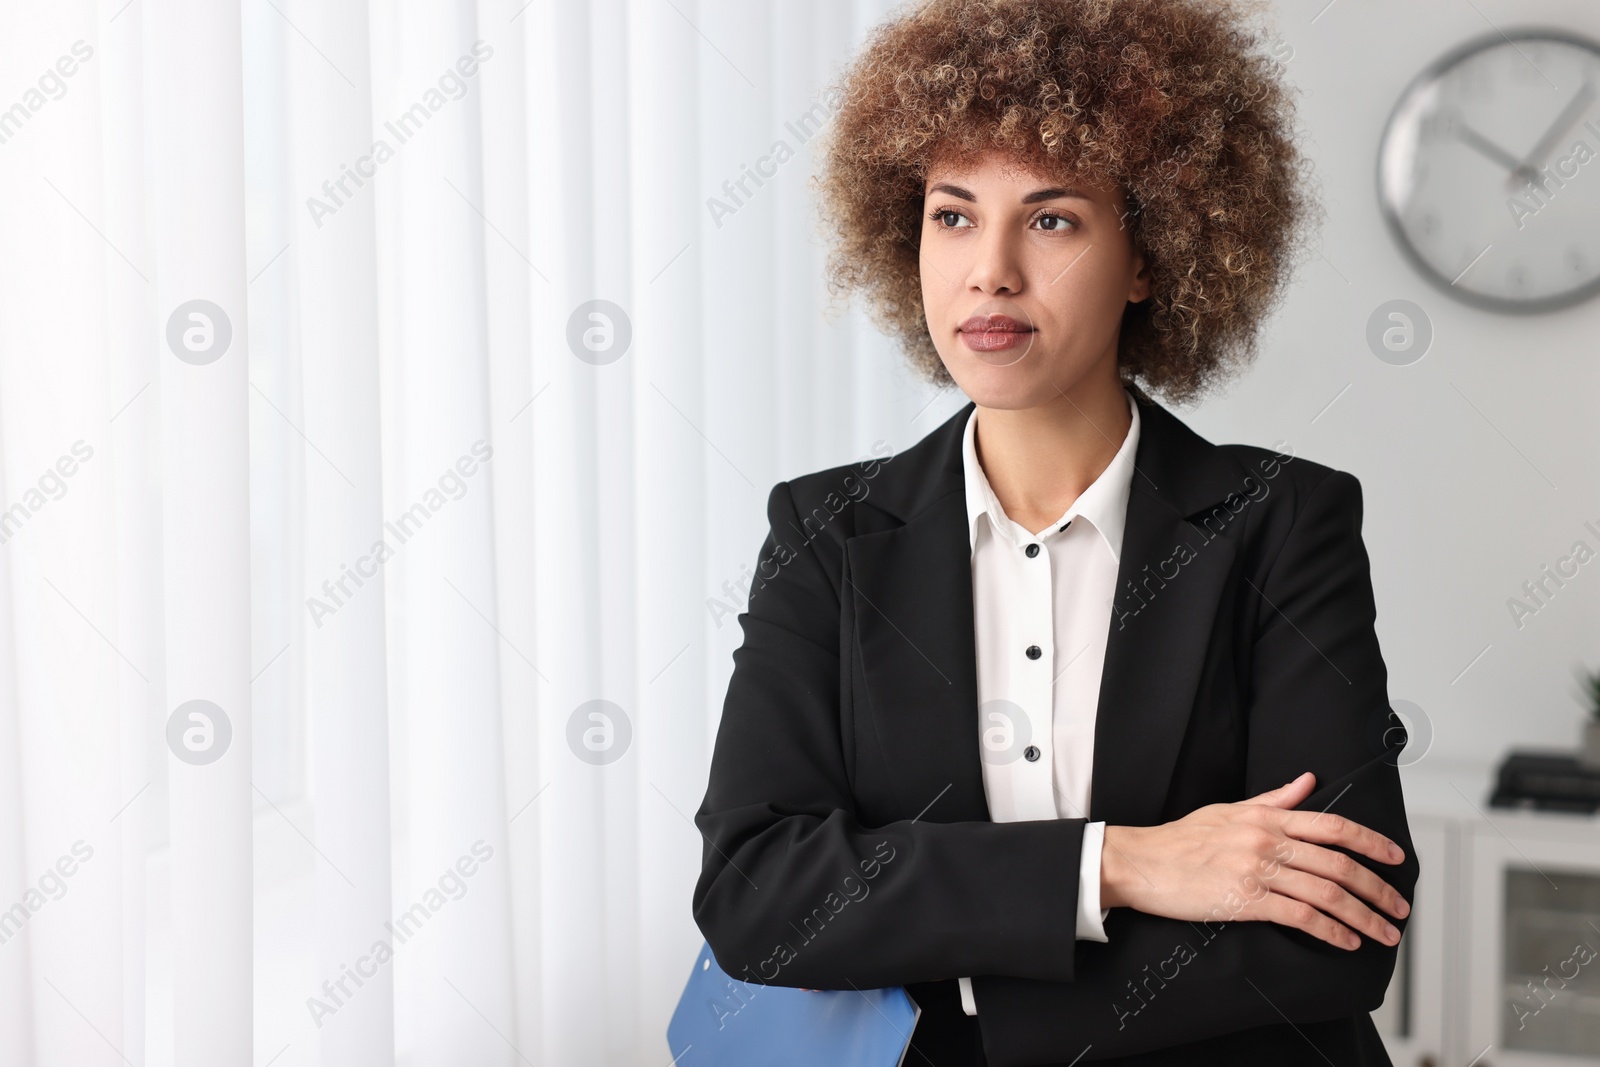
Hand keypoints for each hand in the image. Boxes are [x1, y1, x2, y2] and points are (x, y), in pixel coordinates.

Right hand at [1099, 771, 1410, 950]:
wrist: (1140, 862)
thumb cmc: (1181, 838)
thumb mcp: (1229, 809)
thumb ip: (1273, 800)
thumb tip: (1309, 781)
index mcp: (1266, 818)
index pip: (1332, 826)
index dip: (1371, 842)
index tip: (1396, 859)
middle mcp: (1267, 841)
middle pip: (1338, 865)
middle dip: (1377, 888)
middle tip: (1400, 907)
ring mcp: (1257, 871)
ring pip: (1326, 894)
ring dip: (1363, 916)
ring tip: (1384, 932)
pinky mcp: (1245, 901)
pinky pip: (1300, 917)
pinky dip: (1329, 931)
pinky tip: (1347, 941)